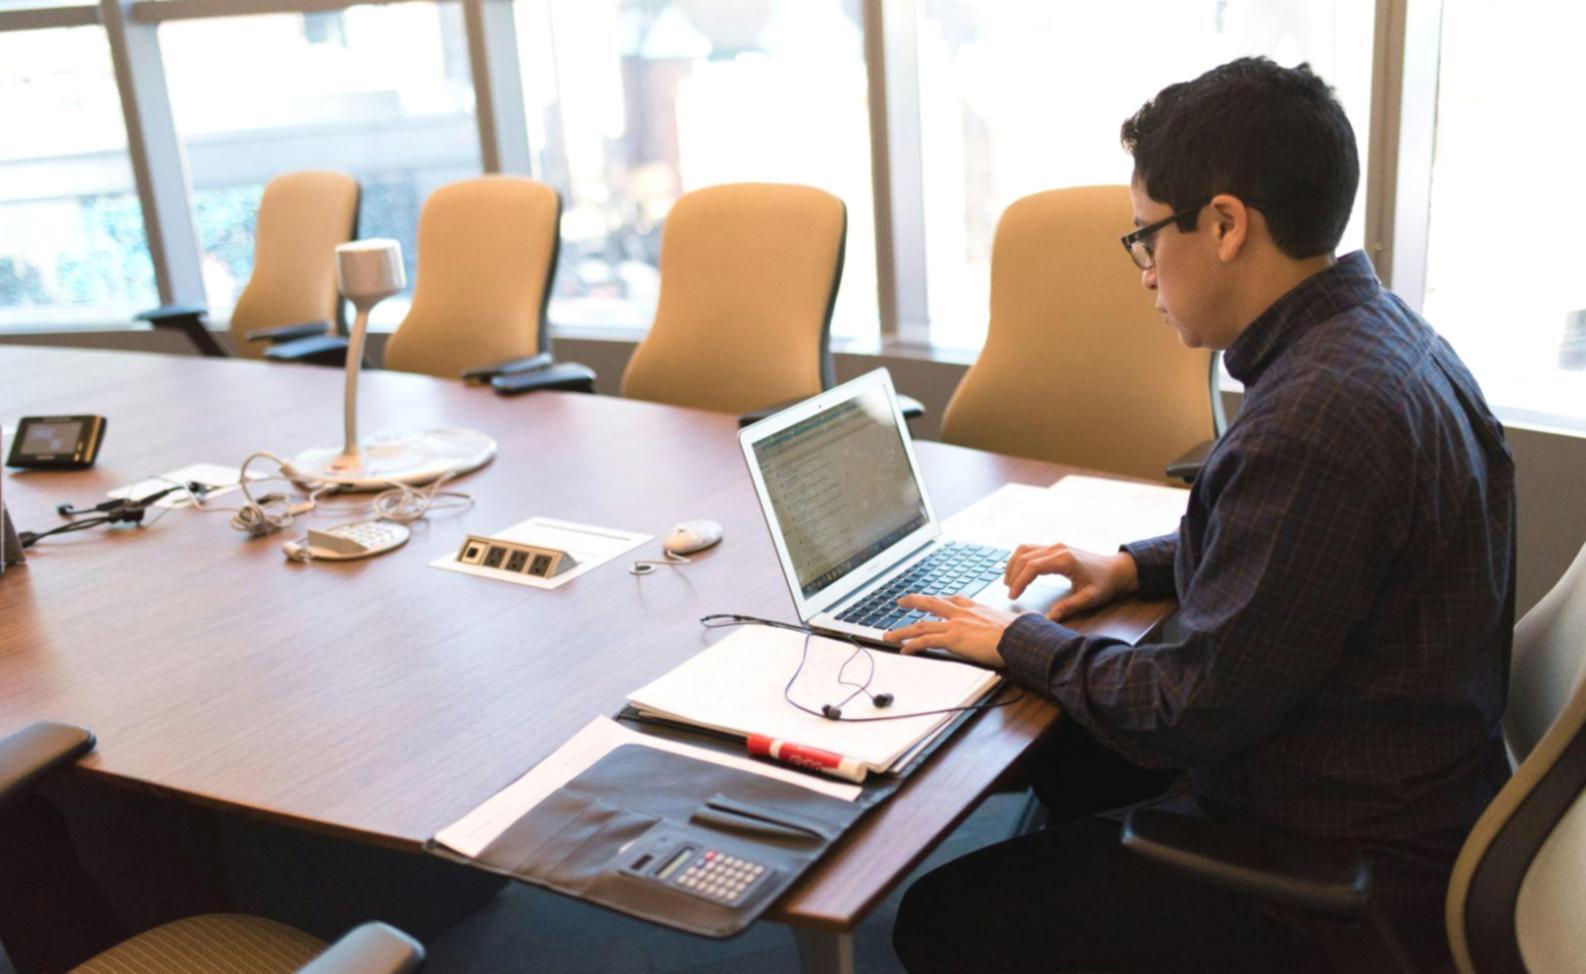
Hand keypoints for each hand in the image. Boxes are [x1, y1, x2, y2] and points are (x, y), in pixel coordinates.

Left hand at [882, 594, 1019, 666]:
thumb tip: (1035, 621)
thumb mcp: (1018, 621)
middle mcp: (963, 613)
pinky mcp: (953, 638)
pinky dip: (912, 645)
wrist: (1021, 638)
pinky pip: (926, 641)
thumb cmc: (1022, 633)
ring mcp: (956, 624)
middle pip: (932, 603)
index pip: (955, 600)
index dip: (941, 600)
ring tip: (889, 636)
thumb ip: (1017, 621)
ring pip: (922, 625)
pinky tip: (903, 650)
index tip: (933, 599)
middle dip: (914, 602)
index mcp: (977, 608)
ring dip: (903, 631)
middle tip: (901, 601)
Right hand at [1005, 543, 1138, 620]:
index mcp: (1065, 560)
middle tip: (1010, 593)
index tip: (1013, 596)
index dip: (1020, 582)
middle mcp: (1058, 548)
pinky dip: (1020, 559)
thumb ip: (1067, 608)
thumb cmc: (1105, 584)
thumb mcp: (1089, 599)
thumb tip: (1047, 619)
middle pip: (1025, 557)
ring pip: (1025, 549)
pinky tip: (1018, 572)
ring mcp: (1056, 546)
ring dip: (1014, 564)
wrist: (1117, 570)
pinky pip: (1031, 549)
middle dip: (1013, 575)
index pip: (1033, 567)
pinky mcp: (1056, 547)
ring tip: (1009, 583)